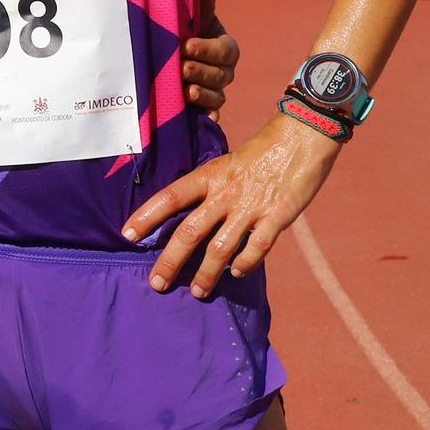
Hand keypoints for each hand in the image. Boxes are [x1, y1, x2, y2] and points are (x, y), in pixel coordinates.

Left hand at [122, 113, 341, 297]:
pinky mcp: (277, 217)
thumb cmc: (261, 151)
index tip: (127, 234)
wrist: (302, 137)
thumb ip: (210, 188)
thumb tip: (188, 213)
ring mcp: (251, 207)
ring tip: (197, 292)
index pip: (169, 197)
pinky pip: (257, 247)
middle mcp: (225, 193)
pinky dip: (246, 263)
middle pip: (189, 231)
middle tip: (156, 283)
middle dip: (171, 260)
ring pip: (220, 248)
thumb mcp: (226, 163)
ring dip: (206, 273)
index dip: (147, 216)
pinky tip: (237, 274)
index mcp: (209, 176)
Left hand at [180, 0, 238, 111]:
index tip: (186, 45)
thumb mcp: (192, 10)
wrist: (163, 56)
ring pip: (216, 97)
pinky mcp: (202, 110)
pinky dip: (206, 119)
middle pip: (220, 76)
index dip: (208, 49)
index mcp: (224, 47)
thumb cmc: (183, 28)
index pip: (225, 51)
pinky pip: (209, 118)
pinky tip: (197, 119)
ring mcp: (214, 92)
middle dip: (202, 71)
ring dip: (202, 95)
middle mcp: (223, 71)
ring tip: (185, 91)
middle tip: (181, 67)